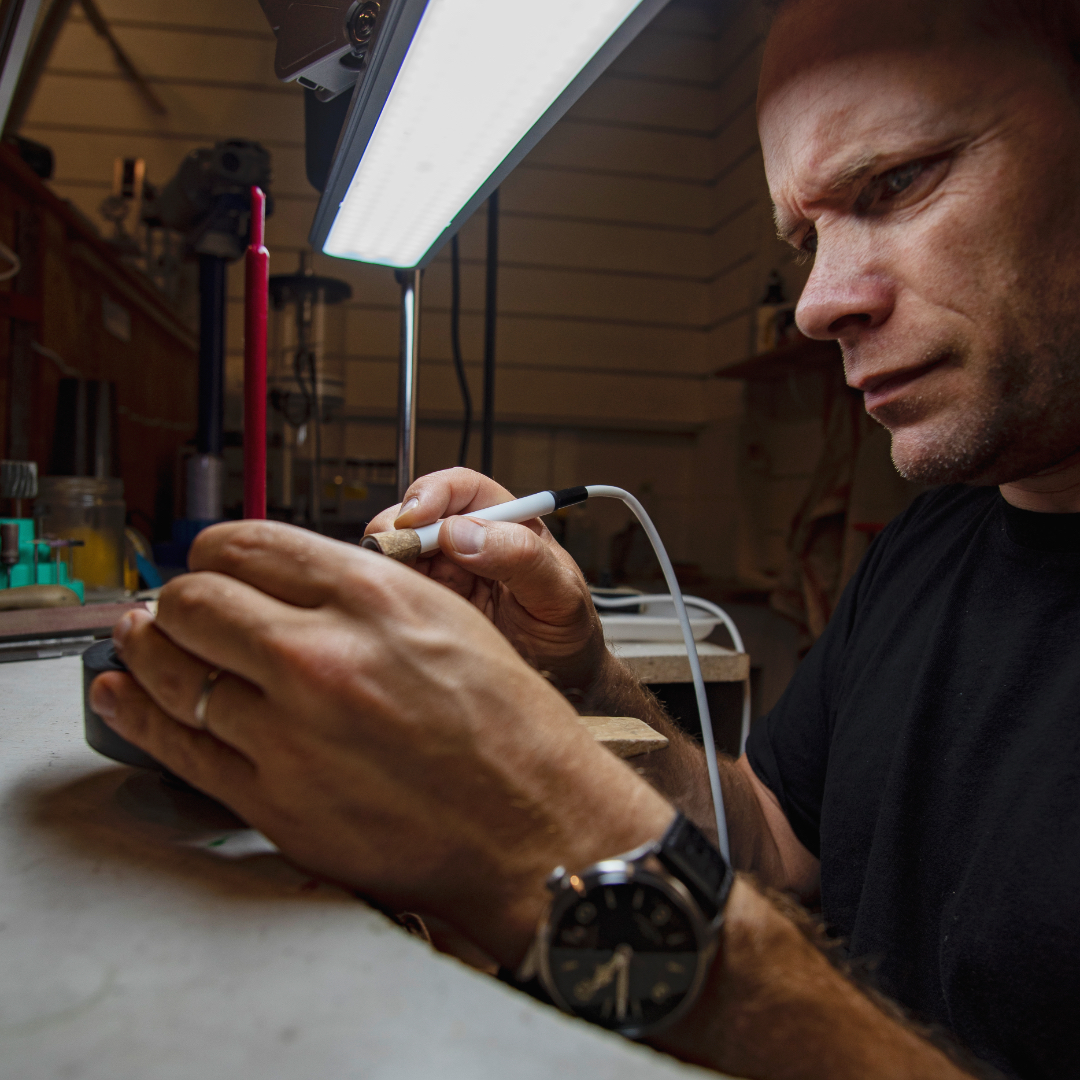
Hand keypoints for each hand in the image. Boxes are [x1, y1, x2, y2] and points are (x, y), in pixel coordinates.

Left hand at [88, 520, 672, 966]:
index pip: (245, 544)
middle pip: (193, 599)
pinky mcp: (273, 800)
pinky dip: (140, 714)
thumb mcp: (445, 618)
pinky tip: (124, 694)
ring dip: (152, 649)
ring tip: (148, 641)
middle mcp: (321, 655)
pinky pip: (178, 745)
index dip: (216, 550)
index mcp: (372, 596)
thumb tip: (278, 578)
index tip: (213, 563)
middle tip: (184, 606)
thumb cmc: (509, 725)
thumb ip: (354, 590)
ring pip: (170, 669)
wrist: (533, 825)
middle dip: (181, 597)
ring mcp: (289, 732)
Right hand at [365, 469, 606, 694]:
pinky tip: (392, 606)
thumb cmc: (570, 632)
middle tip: (388, 556)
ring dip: (387, 563)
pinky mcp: (430, 603)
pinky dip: (386, 592)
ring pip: (399, 551)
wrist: (565, 679)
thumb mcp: (560, 595)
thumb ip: (521, 559)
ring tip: (389, 584)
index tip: (415, 518)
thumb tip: (463, 534)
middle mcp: (471, 541)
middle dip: (396, 529)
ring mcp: (446, 572)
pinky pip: (397, 589)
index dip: (432, 494)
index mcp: (506, 522)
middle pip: (417, 515)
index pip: (461, 488)